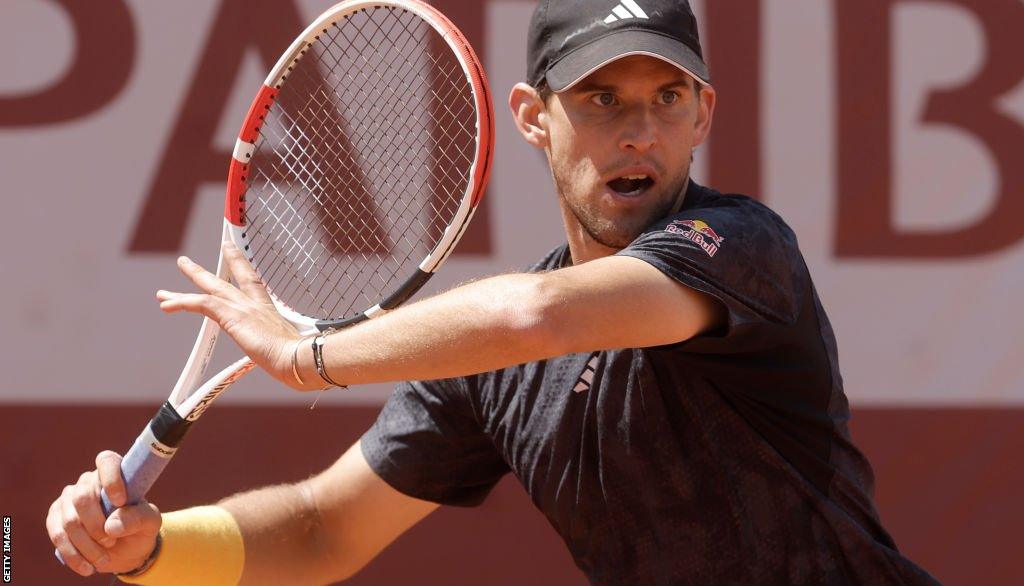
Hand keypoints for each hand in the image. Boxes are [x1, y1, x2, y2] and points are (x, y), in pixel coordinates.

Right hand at [46, 451, 161, 575]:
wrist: (126, 549)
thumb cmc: (139, 527)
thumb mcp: (150, 522)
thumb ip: (138, 518)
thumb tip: (112, 525)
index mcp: (114, 473)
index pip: (107, 461)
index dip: (111, 479)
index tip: (120, 501)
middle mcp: (88, 482)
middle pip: (83, 498)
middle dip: (97, 526)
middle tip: (111, 542)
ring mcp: (68, 499)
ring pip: (70, 521)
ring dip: (87, 545)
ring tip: (103, 558)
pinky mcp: (55, 517)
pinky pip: (57, 534)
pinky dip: (73, 554)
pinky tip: (87, 567)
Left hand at [156, 241, 316, 389]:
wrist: (299, 357)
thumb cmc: (300, 358)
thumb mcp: (291, 350)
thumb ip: (286, 350)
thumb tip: (294, 364)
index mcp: (268, 311)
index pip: (252, 283)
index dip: (240, 265)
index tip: (232, 253)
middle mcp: (255, 305)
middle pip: (226, 280)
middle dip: (206, 272)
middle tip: (187, 263)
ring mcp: (243, 308)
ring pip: (208, 289)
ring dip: (182, 290)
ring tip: (163, 293)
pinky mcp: (232, 315)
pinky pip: (201, 303)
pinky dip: (182, 303)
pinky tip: (167, 306)